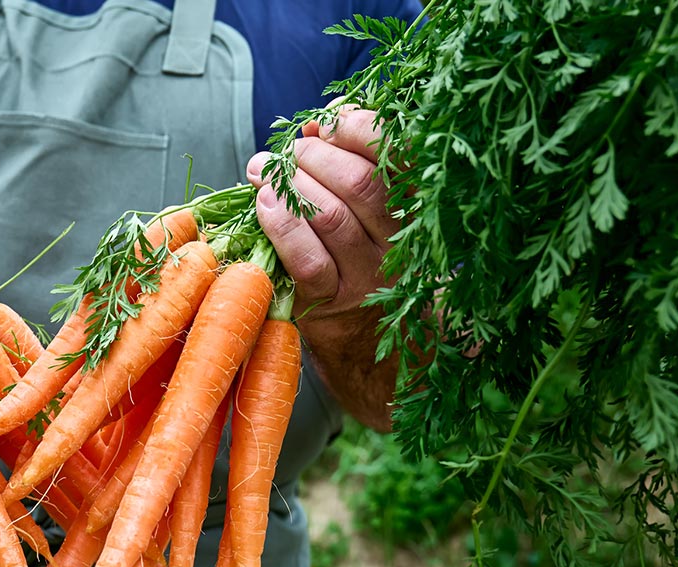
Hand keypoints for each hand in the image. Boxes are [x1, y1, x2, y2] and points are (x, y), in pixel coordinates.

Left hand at [247, 102, 397, 321]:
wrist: (364, 333)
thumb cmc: (356, 251)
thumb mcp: (365, 205)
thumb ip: (345, 160)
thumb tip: (312, 123)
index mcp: (413, 205)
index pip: (401, 156)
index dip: (360, 129)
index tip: (328, 122)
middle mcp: (398, 241)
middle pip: (360, 183)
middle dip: (315, 156)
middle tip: (292, 153)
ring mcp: (367, 274)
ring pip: (332, 217)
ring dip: (292, 186)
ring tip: (270, 176)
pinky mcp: (332, 300)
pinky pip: (307, 259)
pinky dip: (281, 225)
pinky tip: (264, 205)